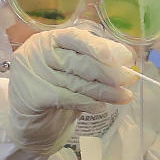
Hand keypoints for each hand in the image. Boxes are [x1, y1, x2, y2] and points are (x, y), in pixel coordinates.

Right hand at [6, 27, 137, 154]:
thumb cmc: (53, 91)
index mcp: (48, 40)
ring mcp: (32, 73)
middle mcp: (37, 52)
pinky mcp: (32, 96)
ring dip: (105, 91)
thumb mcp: (70, 73)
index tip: (124, 56)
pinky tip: (101, 107)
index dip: (100, 46)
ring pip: (77, 82)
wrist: (28, 122)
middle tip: (130, 79)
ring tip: (124, 96)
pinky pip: (68, 98)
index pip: (75, 37)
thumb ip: (90, 65)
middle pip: (78, 61)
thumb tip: (124, 66)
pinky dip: (88, 103)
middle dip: (108, 72)